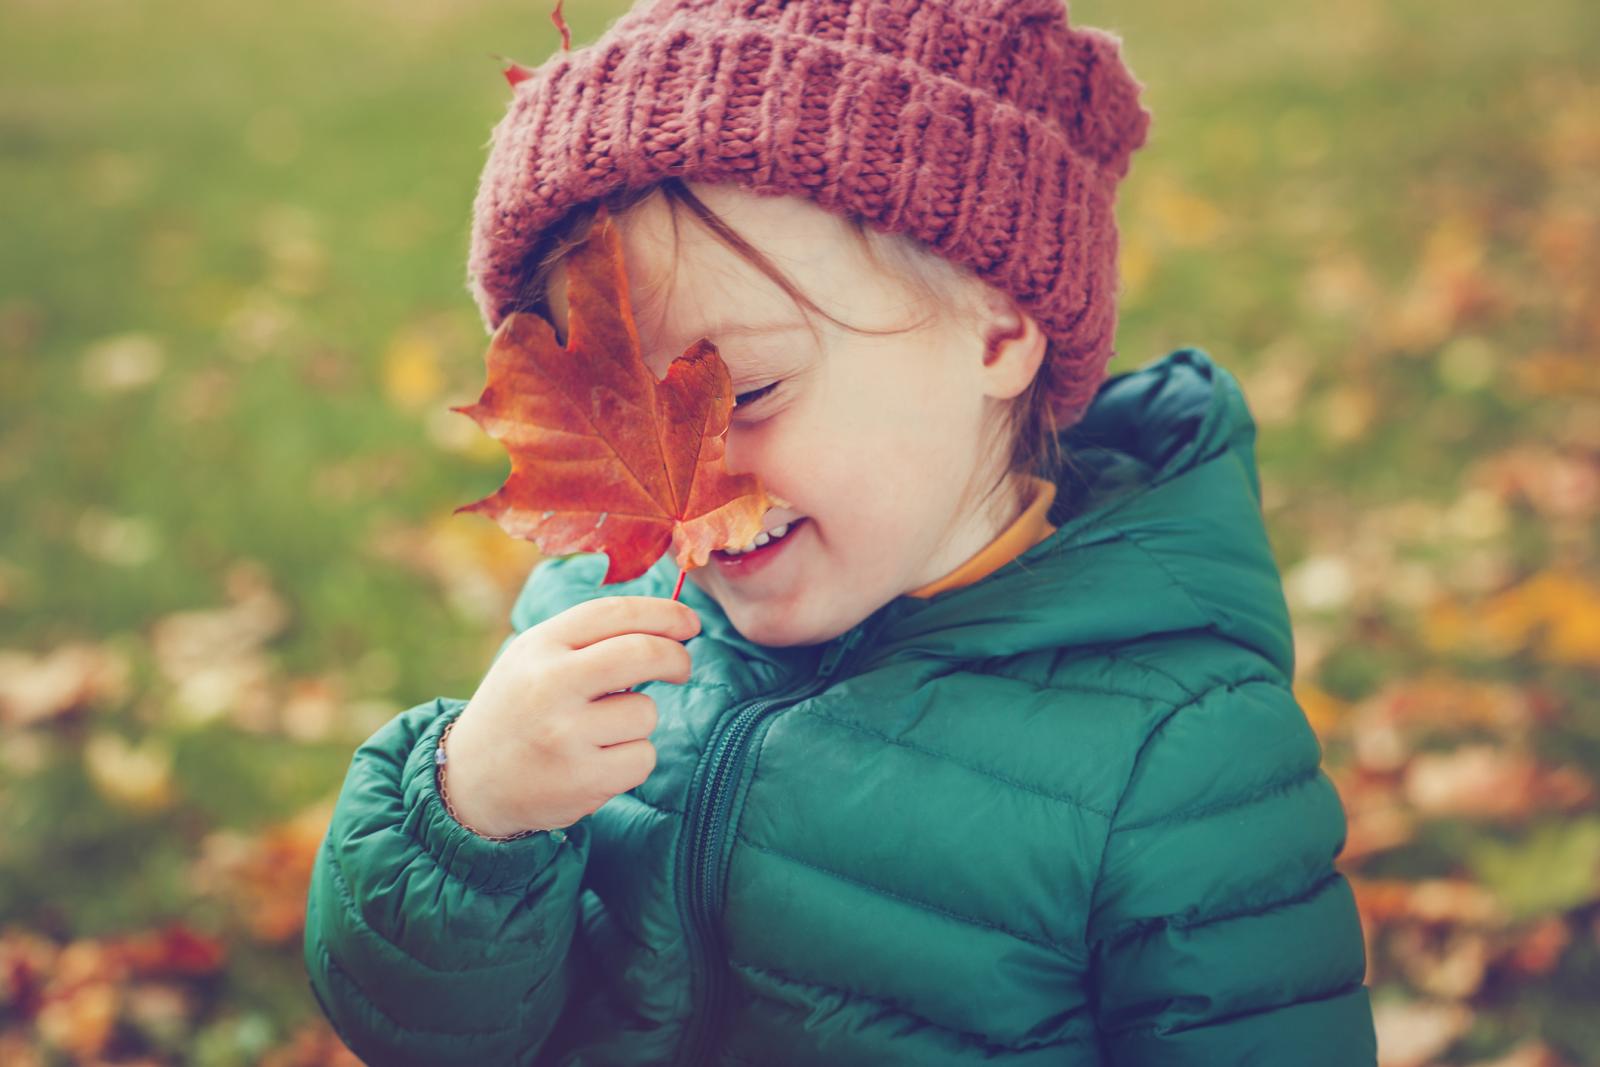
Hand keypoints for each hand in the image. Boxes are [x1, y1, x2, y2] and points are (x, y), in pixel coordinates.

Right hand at [441, 595, 699, 836]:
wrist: (470, 781)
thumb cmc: (520, 709)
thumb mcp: (534, 658)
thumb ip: (589, 639)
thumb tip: (668, 627)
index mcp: (540, 645)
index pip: (615, 613)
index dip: (665, 613)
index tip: (689, 624)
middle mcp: (550, 685)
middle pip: (643, 653)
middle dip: (675, 657)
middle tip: (681, 667)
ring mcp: (565, 734)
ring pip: (645, 712)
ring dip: (639, 720)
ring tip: (600, 732)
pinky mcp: (581, 780)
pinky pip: (643, 757)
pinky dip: (633, 759)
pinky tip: (599, 762)